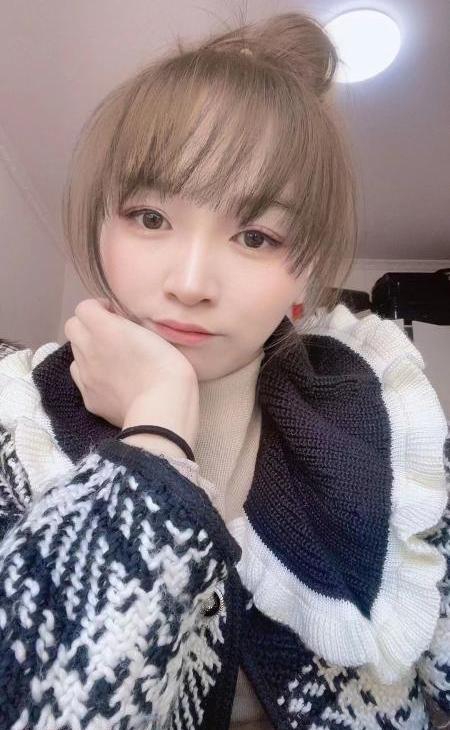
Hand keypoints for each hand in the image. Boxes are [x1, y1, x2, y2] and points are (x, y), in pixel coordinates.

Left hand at [64, 298, 197, 429]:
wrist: (163, 407)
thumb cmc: (168, 366)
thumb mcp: (153, 333)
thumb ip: (130, 325)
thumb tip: (120, 326)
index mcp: (104, 328)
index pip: (85, 307)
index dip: (99, 307)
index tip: (114, 314)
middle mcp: (88, 349)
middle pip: (73, 327)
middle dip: (88, 326)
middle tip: (109, 335)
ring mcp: (85, 376)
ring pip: (75, 354)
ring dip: (87, 351)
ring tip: (110, 360)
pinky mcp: (89, 399)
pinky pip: (82, 380)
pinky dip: (91, 376)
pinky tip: (112, 383)